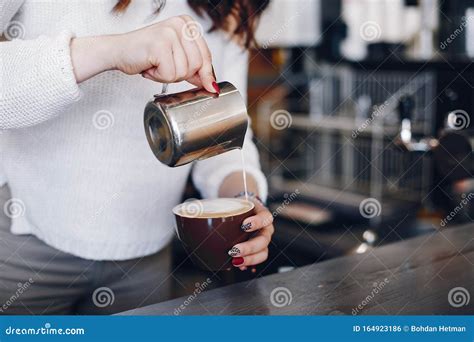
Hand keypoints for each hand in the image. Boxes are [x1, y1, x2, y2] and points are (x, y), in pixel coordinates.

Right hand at [71, 15, 217, 92]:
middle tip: (165, 67)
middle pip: (198, 65)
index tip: (202, 83)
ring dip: (169, 76)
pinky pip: (171, 74)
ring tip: (156, 65)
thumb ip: (196, 70)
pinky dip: (159, 76)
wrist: (118, 52)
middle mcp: (181, 24)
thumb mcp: (177, 60)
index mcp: (188, 24)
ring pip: (185, 71)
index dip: (203, 74)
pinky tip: (150, 66)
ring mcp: (170, 32)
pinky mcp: (160, 44)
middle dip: (181, 74)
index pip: (207, 56)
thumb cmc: (146, 55)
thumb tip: (212, 86)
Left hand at [228, 198, 273, 269]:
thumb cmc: (240, 208)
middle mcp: (266, 229)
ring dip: (249, 259)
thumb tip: (196, 210)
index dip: (257, 222)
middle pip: (263, 240)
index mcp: (263, 215)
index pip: (265, 218)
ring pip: (263, 253)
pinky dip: (248, 264)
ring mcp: (264, 241)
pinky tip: (239, 266)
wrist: (245, 211)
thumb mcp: (235, 203)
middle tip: (234, 250)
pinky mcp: (258, 251)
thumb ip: (221, 206)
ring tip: (235, 261)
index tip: (244, 225)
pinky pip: (256, 261)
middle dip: (250, 247)